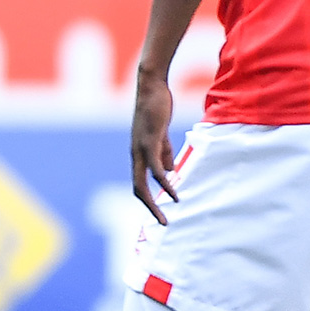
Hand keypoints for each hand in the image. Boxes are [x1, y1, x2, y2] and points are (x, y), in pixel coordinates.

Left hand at [131, 73, 178, 225]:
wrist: (152, 87)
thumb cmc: (157, 108)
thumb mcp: (161, 135)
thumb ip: (164, 153)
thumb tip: (169, 173)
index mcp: (139, 154)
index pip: (139, 183)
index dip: (148, 200)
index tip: (160, 213)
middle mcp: (136, 155)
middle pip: (138, 188)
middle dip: (149, 208)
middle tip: (162, 223)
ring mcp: (141, 149)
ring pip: (143, 183)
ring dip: (154, 203)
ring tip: (166, 216)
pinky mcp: (149, 142)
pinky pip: (156, 169)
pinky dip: (164, 183)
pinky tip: (174, 193)